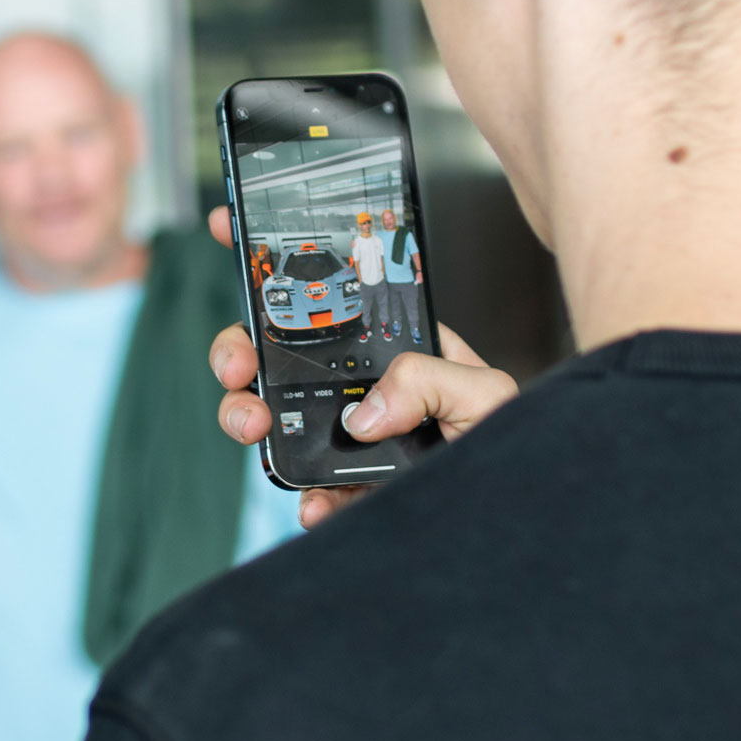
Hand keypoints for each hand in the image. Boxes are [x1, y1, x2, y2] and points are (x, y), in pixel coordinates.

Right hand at [207, 205, 519, 527]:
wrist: (510, 513)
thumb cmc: (512, 443)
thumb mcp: (485, 394)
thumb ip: (430, 381)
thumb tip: (366, 410)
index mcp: (394, 347)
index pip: (330, 295)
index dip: (277, 260)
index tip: (229, 227)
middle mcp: (362, 388)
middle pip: (279, 356)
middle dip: (239, 353)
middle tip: (238, 368)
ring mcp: (348, 439)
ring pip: (274, 419)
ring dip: (248, 418)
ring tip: (255, 430)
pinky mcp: (346, 489)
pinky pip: (307, 488)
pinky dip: (302, 498)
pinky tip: (317, 504)